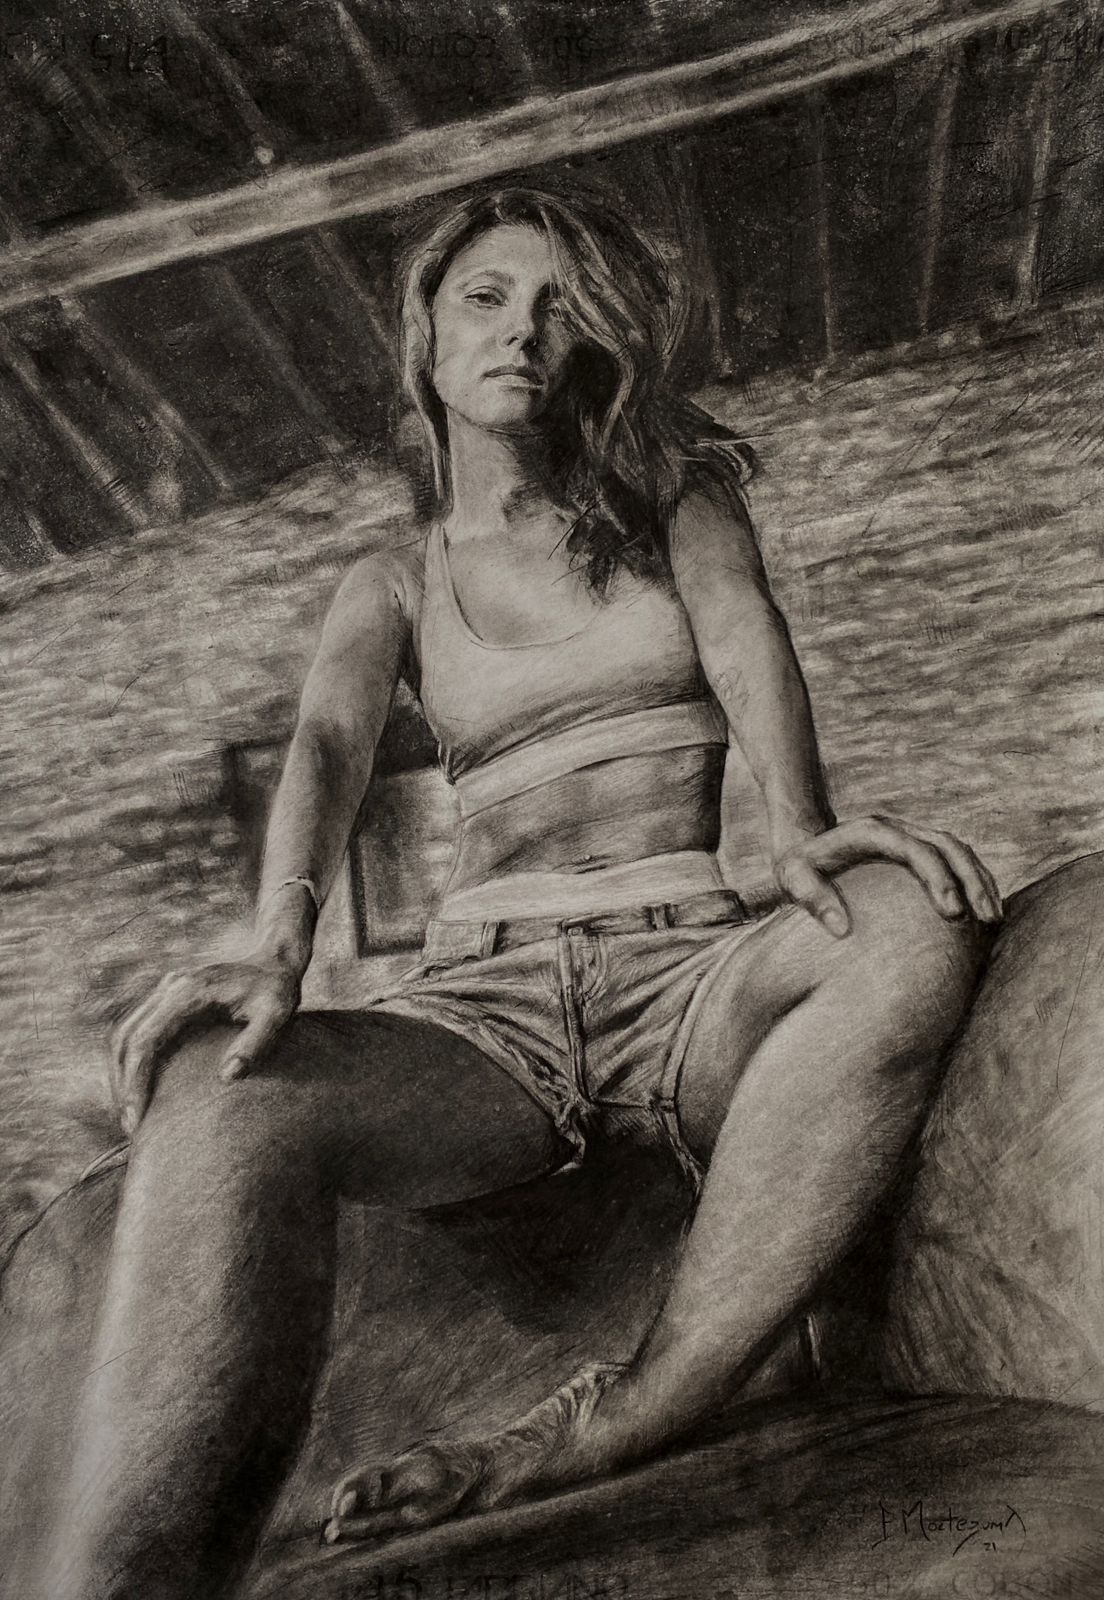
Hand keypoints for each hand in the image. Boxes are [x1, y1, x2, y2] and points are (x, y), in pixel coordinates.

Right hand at [109, 954, 300, 1136]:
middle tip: (132, 1126)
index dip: (135, 1081)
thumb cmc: (278, 988)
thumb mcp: (278, 1014)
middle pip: (124, 1039)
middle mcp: (169, 988)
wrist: (275, 957)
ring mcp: (165, 990)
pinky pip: (136, 1030)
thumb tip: (227, 1077)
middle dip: (122, 1085)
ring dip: (120, 1074)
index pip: (145, 1041)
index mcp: (189, 992)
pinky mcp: (168, 998)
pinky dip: (130, 1060)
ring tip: (132, 1114)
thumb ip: (256, 1043)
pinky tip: (141, 1088)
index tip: (138, 1117)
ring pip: (123, 1034)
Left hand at [772, 815, 1001, 938]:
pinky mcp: (919, 848)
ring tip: (994, 920)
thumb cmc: (797, 866)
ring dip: (981, 880)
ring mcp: (912, 835)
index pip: (916, 850)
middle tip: (986, 920)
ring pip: (960, 850)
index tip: (953, 912)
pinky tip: (983, 914)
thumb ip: (810, 898)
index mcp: (872, 831)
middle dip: (972, 881)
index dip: (939, 878)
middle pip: (948, 846)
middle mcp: (898, 828)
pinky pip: (955, 860)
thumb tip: (842, 929)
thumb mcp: (791, 878)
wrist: (803, 844)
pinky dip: (974, 881)